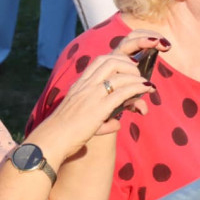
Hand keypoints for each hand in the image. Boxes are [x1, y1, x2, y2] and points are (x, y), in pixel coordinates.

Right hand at [32, 33, 166, 159]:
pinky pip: (124, 92)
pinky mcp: (99, 108)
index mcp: (79, 85)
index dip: (117, 60)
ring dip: (137, 77)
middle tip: (138, 74)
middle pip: (111, 61)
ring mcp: (92, 95)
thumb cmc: (64, 132)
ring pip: (120, 75)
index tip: (128, 66)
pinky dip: (138, 88)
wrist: (53, 140)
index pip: (99, 61)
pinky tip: (147, 89)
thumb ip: (102, 118)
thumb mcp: (82, 118)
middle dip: (129, 64)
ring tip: (147, 84)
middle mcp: (86, 85)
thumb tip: (117, 123)